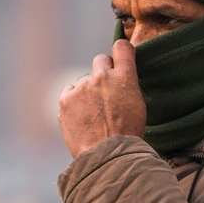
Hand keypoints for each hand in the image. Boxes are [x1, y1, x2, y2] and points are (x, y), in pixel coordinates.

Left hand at [58, 40, 146, 157]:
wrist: (108, 154)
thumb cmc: (126, 135)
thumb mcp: (137, 107)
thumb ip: (126, 88)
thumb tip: (118, 83)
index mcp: (125, 77)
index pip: (122, 48)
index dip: (120, 51)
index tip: (119, 55)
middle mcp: (102, 76)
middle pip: (100, 60)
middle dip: (102, 72)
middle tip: (104, 92)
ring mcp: (82, 86)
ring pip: (84, 81)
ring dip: (87, 92)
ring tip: (93, 115)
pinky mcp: (66, 98)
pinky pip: (69, 93)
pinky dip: (73, 102)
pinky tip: (81, 118)